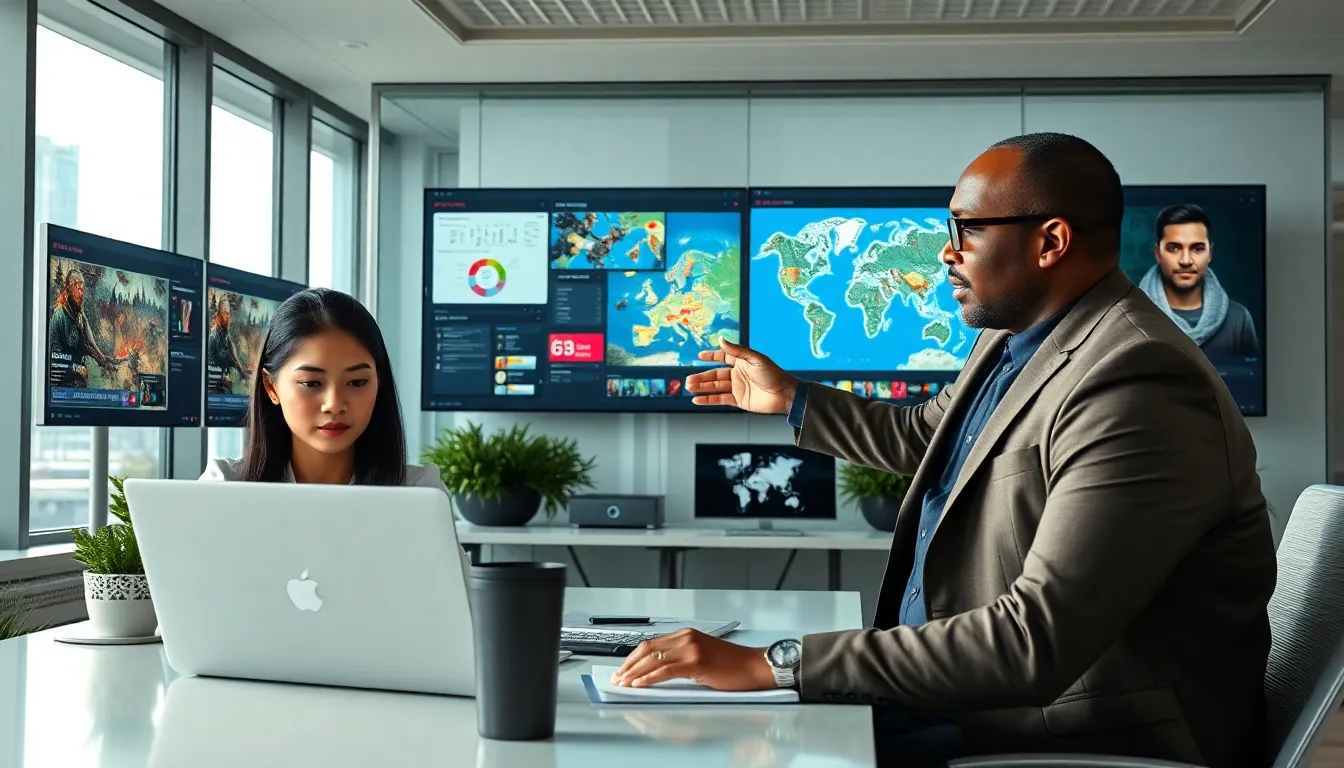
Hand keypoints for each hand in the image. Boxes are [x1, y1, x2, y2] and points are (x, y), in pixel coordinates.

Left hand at [611, 628, 774, 690]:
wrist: (754, 666)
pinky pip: (665, 669)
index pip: (651, 643)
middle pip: (648, 649)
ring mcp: (691, 648)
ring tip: (624, 683)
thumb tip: (657, 671)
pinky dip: (649, 677)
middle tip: (618, 677)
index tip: (623, 668)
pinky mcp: (696, 662)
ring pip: (653, 659)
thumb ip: (681, 658)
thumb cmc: (732, 665)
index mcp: (686, 635)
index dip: (633, 657)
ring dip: (635, 672)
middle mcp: (686, 638)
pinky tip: (640, 684)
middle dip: (629, 664)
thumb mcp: (702, 656)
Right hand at [685, 339, 798, 414]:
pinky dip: (708, 400)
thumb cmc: (774, 374)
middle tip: (688, 379)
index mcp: (742, 362)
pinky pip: (720, 399)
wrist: (784, 394)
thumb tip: (721, 339)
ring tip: (689, 387)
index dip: (712, 356)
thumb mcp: (755, 358)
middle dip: (701, 377)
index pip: (723, 357)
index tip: (700, 356)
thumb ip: (737, 350)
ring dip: (702, 387)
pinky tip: (698, 400)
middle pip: (715, 375)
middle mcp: (738, 374)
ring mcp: (737, 388)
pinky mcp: (739, 400)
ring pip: (715, 387)